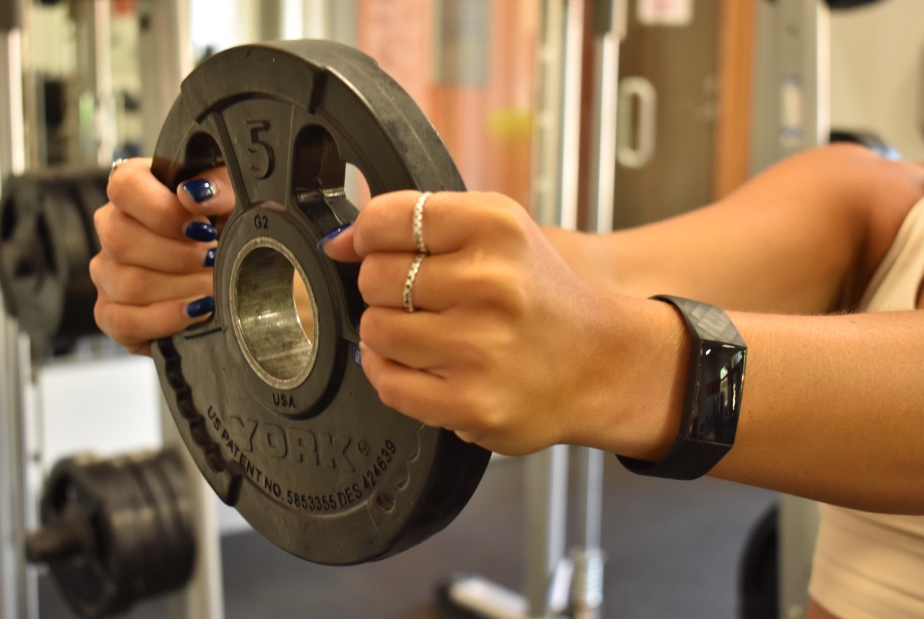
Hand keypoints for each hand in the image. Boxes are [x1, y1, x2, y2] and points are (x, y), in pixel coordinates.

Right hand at [90, 159, 234, 353]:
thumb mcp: (235, 201)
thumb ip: (222, 187)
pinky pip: (123, 321)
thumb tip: (196, 193)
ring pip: (127, 283)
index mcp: (137, 191)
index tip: (201, 227)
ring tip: (212, 286)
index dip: (163, 210)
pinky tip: (195, 310)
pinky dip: (166, 319)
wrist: (235, 279)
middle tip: (212, 261)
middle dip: (178, 256)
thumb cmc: (228, 231)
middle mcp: (113, 228)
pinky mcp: (111, 313)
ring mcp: (108, 273)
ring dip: (180, 288)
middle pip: (119, 238)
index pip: (124, 186)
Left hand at [321, 190, 615, 454]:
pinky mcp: (470, 403)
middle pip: (374, 277)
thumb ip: (419, 223)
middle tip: (424, 298)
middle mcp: (490, 284)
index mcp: (496, 227)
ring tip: (431, 333)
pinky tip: (422, 365)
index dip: (369, 235)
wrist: (602, 363)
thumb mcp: (500, 232)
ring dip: (390, 333)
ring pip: (375, 331)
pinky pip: (387, 383)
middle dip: (386, 288)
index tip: (372, 248)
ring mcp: (480, 347)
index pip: (388, 218)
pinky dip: (391, 373)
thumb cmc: (540, 296)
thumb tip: (339, 243)